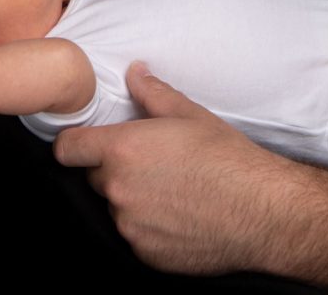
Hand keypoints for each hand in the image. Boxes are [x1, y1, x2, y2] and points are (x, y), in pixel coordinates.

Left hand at [54, 63, 289, 275]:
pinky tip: (177, 214)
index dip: (73, 144)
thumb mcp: (188, 113)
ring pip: (116, 207)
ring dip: (131, 198)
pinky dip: (148, 226)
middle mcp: (118, 189)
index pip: (67, 149)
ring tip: (169, 188)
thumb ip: (151, 92)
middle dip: (113, 168)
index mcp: (122, 150)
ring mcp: (130, 225)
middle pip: (95, 176)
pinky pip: (134, 235)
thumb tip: (134, 73)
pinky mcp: (145, 254)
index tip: (85, 144)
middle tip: (149, 162)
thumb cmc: (225, 157)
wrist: (260, 210)